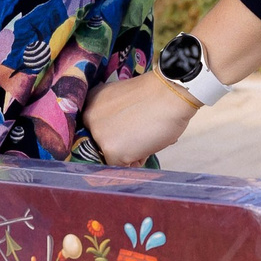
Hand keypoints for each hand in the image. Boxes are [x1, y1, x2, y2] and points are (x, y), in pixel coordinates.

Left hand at [84, 72, 200, 166]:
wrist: (171, 94)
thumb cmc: (156, 94)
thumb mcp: (124, 101)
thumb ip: (115, 116)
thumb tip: (119, 137)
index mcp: (92, 101)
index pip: (97, 129)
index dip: (116, 133)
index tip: (128, 130)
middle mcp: (89, 117)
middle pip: (103, 144)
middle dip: (122, 144)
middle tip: (140, 132)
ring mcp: (98, 134)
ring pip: (112, 156)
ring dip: (130, 153)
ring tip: (145, 136)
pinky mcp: (111, 150)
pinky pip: (122, 166)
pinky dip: (137, 161)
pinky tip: (147, 144)